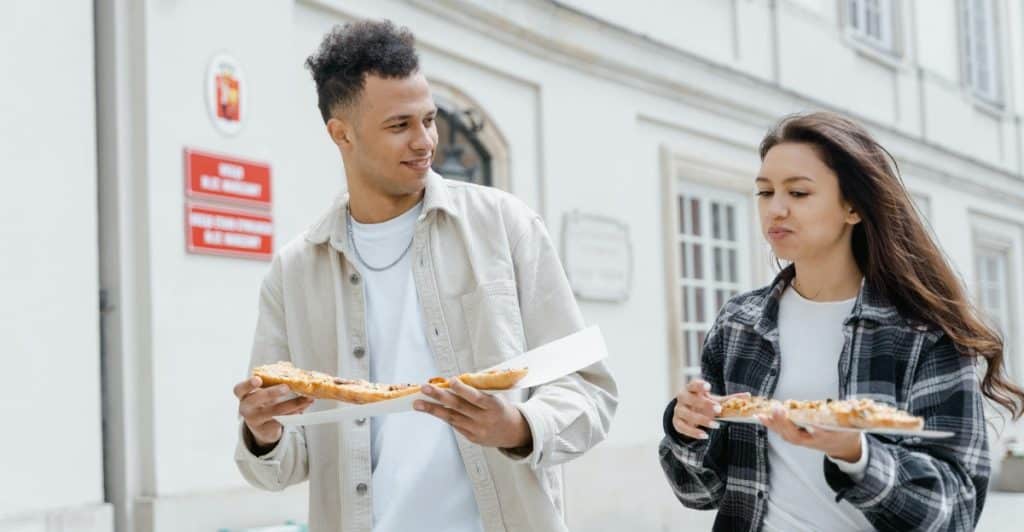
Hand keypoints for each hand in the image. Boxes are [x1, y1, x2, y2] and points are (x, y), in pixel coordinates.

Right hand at [234, 376, 314, 449]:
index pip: (239, 389)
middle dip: (272, 393)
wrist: (261, 426)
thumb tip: (292, 370)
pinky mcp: (267, 429)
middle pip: (256, 400)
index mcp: (243, 395)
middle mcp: (246, 408)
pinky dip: (296, 411)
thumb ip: (270, 381)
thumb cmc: (262, 402)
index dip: (248, 384)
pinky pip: (284, 419)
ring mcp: (256, 420)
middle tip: (287, 387)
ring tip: (307, 397)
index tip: (258, 379)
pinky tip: (304, 406)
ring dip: (294, 403)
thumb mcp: (261, 392)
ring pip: (276, 411)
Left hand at [415, 379, 531, 450]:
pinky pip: (455, 425)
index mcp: (494, 406)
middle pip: (459, 407)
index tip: (450, 381)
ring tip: (418, 403)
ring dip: (433, 410)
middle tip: (424, 389)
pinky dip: (443, 416)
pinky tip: (432, 410)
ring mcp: (477, 431)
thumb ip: (479, 392)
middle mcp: (485, 420)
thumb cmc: (503, 409)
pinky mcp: (472, 438)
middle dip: (440, 397)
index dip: (463, 390)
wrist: (515, 432)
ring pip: (452, 418)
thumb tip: (454, 383)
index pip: (476, 397)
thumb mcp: (497, 397)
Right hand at [671, 379, 749, 439]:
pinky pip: (683, 428)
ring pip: (687, 414)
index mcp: (690, 389)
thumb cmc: (703, 404)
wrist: (687, 414)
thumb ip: (729, 399)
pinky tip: (704, 435)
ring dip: (701, 420)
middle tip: (718, 409)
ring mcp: (679, 410)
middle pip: (689, 398)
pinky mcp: (677, 423)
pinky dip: (693, 432)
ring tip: (715, 425)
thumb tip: (747, 396)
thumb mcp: (715, 400)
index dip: (699, 385)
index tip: (708, 386)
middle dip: (703, 404)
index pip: (692, 384)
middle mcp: (682, 398)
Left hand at [758, 406, 861, 461]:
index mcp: (829, 437)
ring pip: (787, 436)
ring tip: (763, 414)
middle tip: (777, 409)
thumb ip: (849, 413)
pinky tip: (762, 417)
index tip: (808, 422)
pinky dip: (772, 425)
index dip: (814, 428)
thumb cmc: (847, 431)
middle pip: (797, 436)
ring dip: (774, 425)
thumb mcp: (852, 423)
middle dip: (786, 424)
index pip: (820, 433)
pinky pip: (783, 433)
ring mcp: (804, 442)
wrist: (844, 448)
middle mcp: (814, 441)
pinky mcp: (798, 439)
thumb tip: (854, 404)